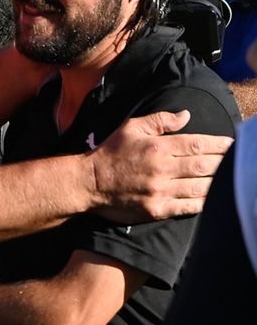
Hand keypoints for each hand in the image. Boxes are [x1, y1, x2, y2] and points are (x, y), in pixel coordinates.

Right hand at [90, 110, 231, 222]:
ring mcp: (161, 191)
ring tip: (229, 178)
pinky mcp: (157, 209)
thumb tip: (186, 115)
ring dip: (217, 182)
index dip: (218, 144)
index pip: (196, 144)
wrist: (88, 182)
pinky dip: (204, 202)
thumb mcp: (130, 128)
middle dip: (223, 162)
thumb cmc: (109, 152)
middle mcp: (162, 169)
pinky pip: (188, 207)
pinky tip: (213, 197)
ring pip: (200, 186)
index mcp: (157, 147)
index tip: (231, 143)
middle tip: (236, 160)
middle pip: (203, 165)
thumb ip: (159, 120)